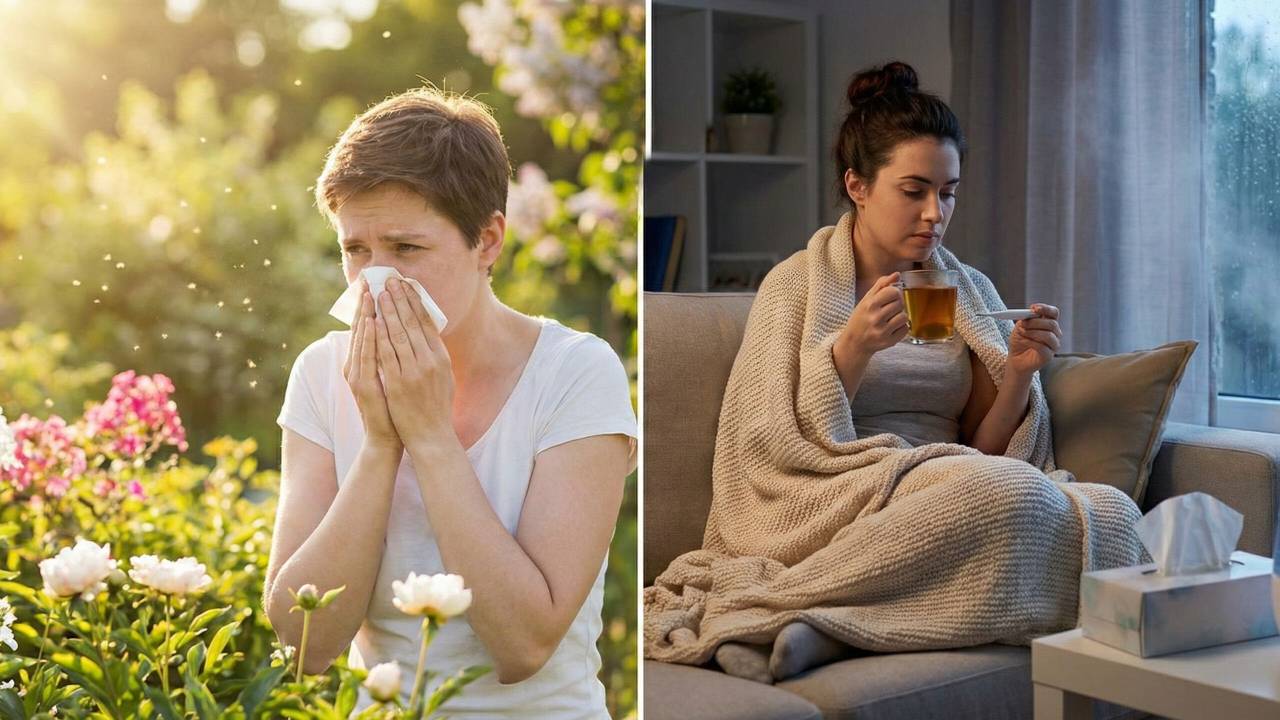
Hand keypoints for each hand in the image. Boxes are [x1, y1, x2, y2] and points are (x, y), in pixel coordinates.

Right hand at [342, 284, 401, 451]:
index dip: (370, 303)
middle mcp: (357, 364)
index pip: (367, 325)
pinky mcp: (363, 385)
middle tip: (370, 278)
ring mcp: (358, 374)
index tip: (376, 281)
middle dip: (366, 302)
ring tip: (370, 292)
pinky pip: (367, 357)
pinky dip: (369, 339)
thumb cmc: (395, 406)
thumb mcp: (393, 374)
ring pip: (361, 339)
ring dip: (366, 314)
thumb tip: (401, 330)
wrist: (389, 437)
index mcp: (363, 360)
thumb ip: (391, 353)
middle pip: (361, 327)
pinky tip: (373, 322)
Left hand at [373, 278, 455, 450]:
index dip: (416, 301)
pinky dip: (380, 335)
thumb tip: (428, 333)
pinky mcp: (398, 383)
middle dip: (400, 299)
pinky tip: (373, 321)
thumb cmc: (436, 406)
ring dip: (388, 311)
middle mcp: (431, 362)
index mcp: (442, 358)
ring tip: (379, 293)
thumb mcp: (443, 377)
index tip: (406, 284)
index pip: (428, 322)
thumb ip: (435, 355)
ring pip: (399, 334)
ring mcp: (414, 372)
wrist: (431, 436)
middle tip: (389, 280)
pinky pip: (387, 354)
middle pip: (413, 323)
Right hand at [838, 272, 907, 359]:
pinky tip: (891, 329)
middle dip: (896, 305)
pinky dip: (900, 328)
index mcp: (870, 305)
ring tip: (889, 320)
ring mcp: (882, 331)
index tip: (890, 297)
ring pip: (904, 316)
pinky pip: (905, 329)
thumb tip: (897, 274)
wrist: (854, 342)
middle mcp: (875, 318)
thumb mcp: (866, 299)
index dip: (894, 293)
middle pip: (900, 303)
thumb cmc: (861, 318)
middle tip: (887, 310)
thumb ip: (881, 285)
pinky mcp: (888, 342)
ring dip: (899, 317)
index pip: (894, 291)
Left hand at [1006, 303, 1061, 377]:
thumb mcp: (1020, 327)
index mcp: (1049, 323)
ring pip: (1048, 335)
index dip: (1045, 309)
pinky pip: (1042, 347)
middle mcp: (1055, 333)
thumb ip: (1026, 319)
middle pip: (1051, 324)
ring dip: (1032, 332)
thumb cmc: (1019, 341)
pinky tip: (1023, 341)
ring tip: (1021, 333)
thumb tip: (1030, 312)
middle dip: (1035, 322)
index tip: (1033, 308)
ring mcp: (1053, 345)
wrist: (1015, 358)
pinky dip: (1030, 342)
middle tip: (1022, 323)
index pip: (1054, 313)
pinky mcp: (1048, 356)